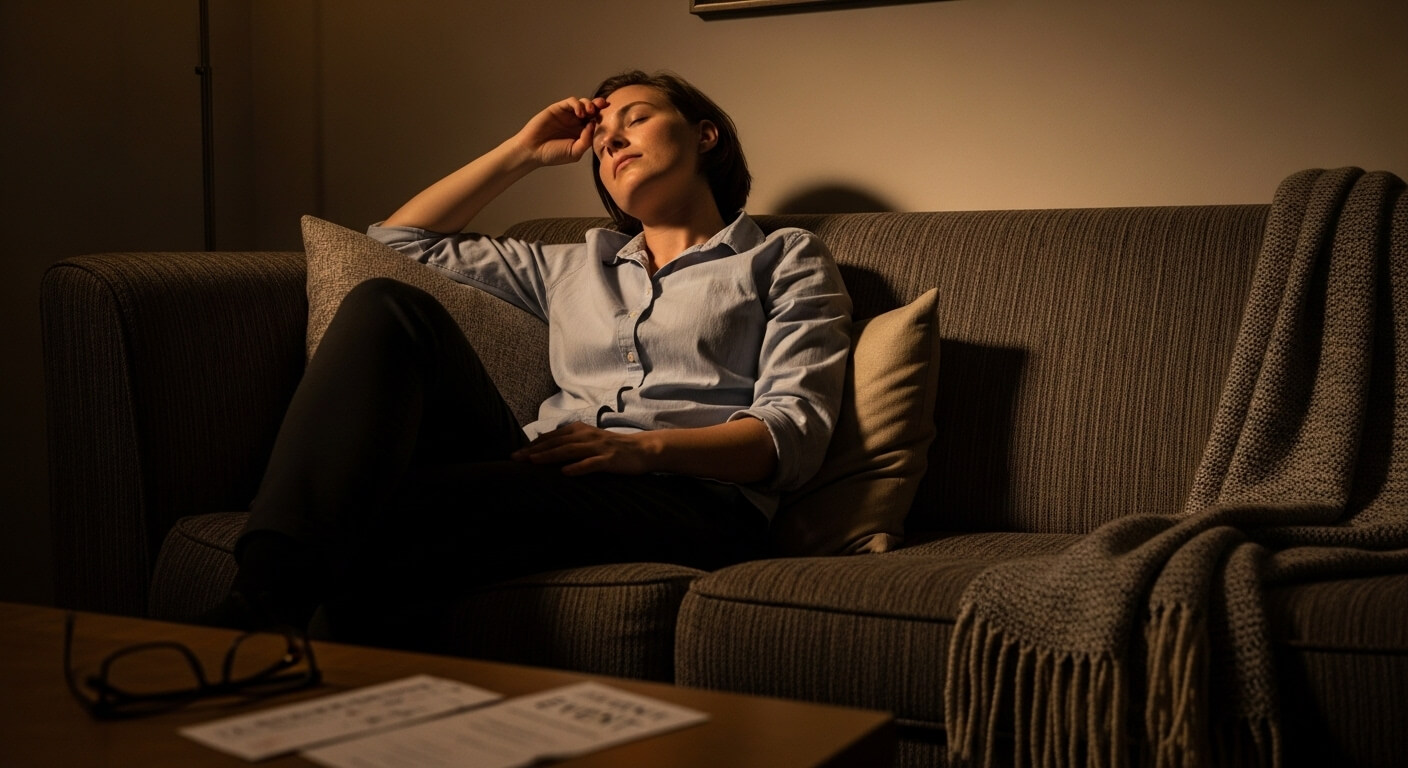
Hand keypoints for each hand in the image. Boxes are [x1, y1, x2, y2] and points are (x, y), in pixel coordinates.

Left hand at [511, 422, 655, 475]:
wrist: (642, 450)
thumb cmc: (612, 448)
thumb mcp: (588, 439)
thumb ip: (568, 441)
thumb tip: (542, 444)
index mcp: (579, 430)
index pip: (551, 437)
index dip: (533, 445)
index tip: (516, 454)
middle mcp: (586, 436)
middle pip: (556, 443)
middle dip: (534, 451)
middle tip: (516, 459)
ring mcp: (598, 447)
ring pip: (570, 450)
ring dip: (550, 456)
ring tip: (534, 462)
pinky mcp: (609, 460)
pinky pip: (592, 464)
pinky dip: (578, 467)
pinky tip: (566, 473)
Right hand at [512, 97, 607, 167]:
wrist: (532, 151)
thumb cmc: (552, 154)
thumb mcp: (575, 152)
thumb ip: (586, 140)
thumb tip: (593, 124)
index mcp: (581, 133)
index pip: (596, 122)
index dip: (603, 119)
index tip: (610, 118)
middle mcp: (575, 123)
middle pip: (592, 110)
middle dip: (600, 106)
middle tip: (605, 105)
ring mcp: (566, 115)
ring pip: (583, 103)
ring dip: (590, 104)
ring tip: (590, 111)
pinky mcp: (557, 109)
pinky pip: (571, 102)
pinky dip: (578, 104)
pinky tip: (579, 113)